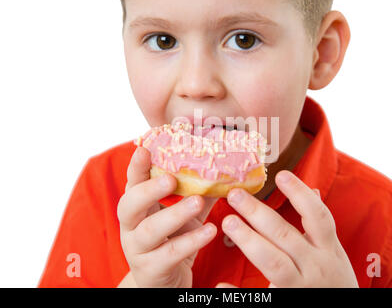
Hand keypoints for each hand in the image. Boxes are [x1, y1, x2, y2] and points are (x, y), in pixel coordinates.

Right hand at [117, 147, 217, 287]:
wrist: (164, 284)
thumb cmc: (173, 242)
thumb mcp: (185, 216)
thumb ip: (197, 194)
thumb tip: (221, 170)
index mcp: (138, 208)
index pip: (133, 183)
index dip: (136, 167)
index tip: (145, 149)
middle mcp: (131, 227)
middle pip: (129, 205)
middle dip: (149, 190)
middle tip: (171, 179)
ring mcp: (138, 250)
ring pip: (149, 230)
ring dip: (174, 214)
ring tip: (197, 201)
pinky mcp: (152, 270)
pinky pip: (170, 254)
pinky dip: (191, 241)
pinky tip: (210, 231)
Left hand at [216, 170, 357, 287]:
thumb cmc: (335, 283)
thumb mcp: (334, 254)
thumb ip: (319, 228)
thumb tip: (310, 189)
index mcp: (329, 251)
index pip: (317, 216)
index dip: (300, 194)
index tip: (280, 175)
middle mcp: (317, 267)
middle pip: (285, 234)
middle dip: (258, 212)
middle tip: (235, 194)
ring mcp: (301, 287)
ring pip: (273, 262)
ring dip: (248, 240)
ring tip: (228, 222)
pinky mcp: (286, 304)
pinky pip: (262, 299)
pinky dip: (240, 294)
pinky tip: (221, 286)